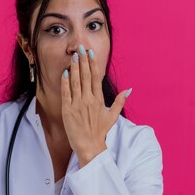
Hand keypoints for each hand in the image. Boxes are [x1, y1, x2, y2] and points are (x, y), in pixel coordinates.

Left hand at [61, 46, 130, 166]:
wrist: (90, 146)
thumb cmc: (100, 132)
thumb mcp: (112, 116)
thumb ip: (120, 101)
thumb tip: (129, 90)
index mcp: (99, 100)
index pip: (96, 78)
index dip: (93, 64)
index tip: (90, 53)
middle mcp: (89, 100)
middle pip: (85, 76)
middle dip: (82, 61)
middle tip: (80, 48)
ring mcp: (77, 105)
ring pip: (75, 82)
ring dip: (74, 68)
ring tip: (73, 56)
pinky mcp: (68, 110)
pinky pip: (66, 93)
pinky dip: (65, 82)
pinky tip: (64, 72)